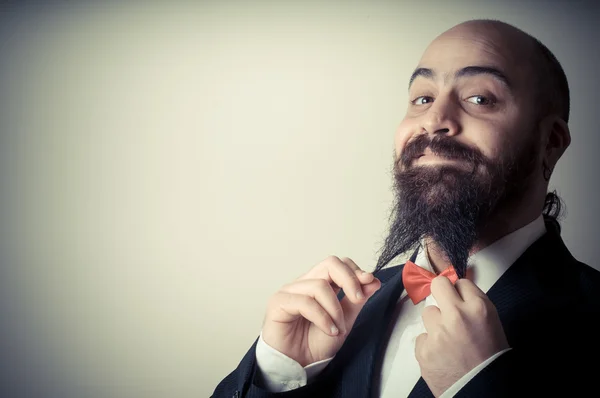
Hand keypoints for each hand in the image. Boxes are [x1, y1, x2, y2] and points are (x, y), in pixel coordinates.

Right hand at [261, 256, 380, 366]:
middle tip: (359, 299)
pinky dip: (322, 317)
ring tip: (338, 330)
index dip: (355, 271)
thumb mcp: (344, 321)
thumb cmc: (315, 344)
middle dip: (349, 280)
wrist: (297, 366)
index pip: (338, 264)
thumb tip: (373, 280)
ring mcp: (290, 291)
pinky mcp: (278, 302)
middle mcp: (304, 283)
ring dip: (335, 310)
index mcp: (318, 284)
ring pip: (320, 285)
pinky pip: (305, 302)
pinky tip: (328, 330)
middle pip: (330, 264)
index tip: (370, 283)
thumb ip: (356, 301)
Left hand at [415, 276, 508, 396]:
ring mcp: (438, 333)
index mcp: (479, 308)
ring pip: (428, 313)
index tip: (461, 299)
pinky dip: (430, 345)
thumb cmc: (491, 359)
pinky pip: (422, 337)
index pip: (461, 282)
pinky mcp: (424, 349)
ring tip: (449, 340)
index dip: (461, 292)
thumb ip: (475, 305)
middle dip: (441, 292)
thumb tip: (457, 291)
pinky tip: (442, 356)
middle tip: (446, 305)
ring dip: (436, 323)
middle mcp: (457, 316)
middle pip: (438, 285)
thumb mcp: (492, 324)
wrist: (483, 391)